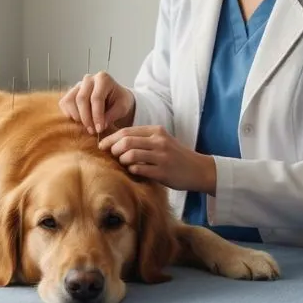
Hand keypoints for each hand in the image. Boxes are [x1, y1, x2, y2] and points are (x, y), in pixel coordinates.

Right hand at [59, 71, 135, 134]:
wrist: (115, 98)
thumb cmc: (119, 102)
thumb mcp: (122, 108)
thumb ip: (112, 115)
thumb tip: (100, 125)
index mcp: (103, 78)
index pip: (96, 98)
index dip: (97, 115)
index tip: (99, 129)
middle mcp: (88, 79)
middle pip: (81, 99)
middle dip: (86, 118)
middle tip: (92, 131)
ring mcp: (77, 85)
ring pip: (70, 101)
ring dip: (77, 117)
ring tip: (87, 126)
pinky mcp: (70, 92)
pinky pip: (64, 103)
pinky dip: (70, 114)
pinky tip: (81, 121)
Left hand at [99, 125, 215, 194]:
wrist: (199, 170)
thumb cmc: (176, 156)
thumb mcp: (162, 141)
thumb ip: (143, 139)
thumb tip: (116, 141)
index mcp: (156, 131)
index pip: (127, 131)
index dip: (111, 138)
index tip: (103, 145)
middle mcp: (159, 141)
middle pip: (126, 141)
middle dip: (113, 149)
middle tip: (110, 156)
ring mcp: (161, 157)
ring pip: (130, 155)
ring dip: (122, 160)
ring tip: (123, 164)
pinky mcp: (163, 172)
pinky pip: (139, 169)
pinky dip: (132, 170)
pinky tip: (133, 171)